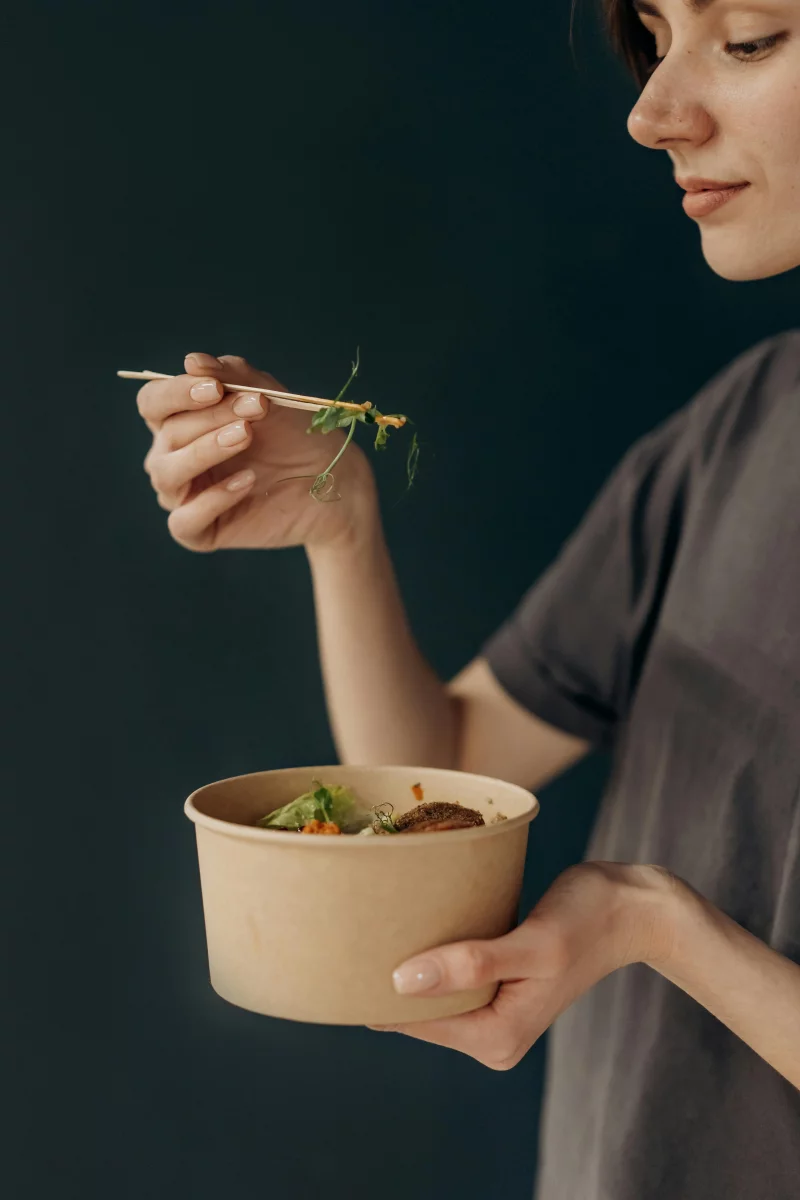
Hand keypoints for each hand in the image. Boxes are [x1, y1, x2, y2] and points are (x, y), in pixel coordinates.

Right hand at [139, 352, 377, 551]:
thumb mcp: (266, 396)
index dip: (176, 393)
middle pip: (166, 434)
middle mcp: (173, 457)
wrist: (331, 477)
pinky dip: (213, 500)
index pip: (152, 402)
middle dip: (210, 418)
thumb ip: (231, 376)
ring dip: (206, 450)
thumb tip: (191, 361)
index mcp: (180, 420)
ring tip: (246, 436)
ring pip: (167, 474)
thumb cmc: (293, 433)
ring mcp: (184, 495)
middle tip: (256, 409)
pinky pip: (184, 520)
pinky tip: (247, 481)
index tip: (215, 388)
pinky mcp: (201, 531)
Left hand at [373, 862, 676, 1069]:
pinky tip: (409, 921)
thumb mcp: (533, 943)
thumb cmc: (588, 919)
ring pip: (428, 990)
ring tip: (372, 919)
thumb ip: (472, 964)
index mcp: (496, 1037)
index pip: (412, 1022)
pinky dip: (429, 950)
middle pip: (415, 1011)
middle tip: (350, 926)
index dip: (372, 991)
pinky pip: (446, 973)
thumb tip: (402, 983)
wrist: (632, 907)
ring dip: (405, 960)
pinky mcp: (495, 982)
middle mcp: (491, 1035)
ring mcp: (493, 1010)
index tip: (340, 953)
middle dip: (383, 977)